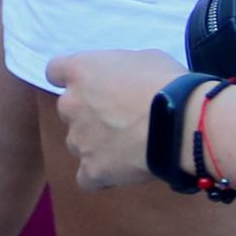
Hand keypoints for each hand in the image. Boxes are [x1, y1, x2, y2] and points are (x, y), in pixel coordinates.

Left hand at [49, 48, 186, 191]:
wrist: (180, 123)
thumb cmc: (166, 83)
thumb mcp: (143, 58)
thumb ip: (120, 70)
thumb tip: (123, 82)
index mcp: (80, 70)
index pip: (55, 71)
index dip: (71, 79)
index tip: (88, 85)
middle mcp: (71, 105)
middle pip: (68, 109)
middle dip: (88, 113)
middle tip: (119, 117)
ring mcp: (78, 140)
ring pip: (78, 143)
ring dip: (95, 143)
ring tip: (127, 146)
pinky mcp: (91, 170)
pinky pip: (87, 177)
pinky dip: (100, 175)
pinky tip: (121, 171)